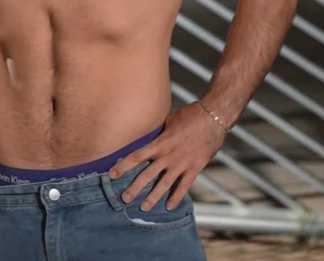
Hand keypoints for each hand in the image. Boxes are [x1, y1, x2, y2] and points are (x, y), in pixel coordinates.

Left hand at [109, 103, 225, 210]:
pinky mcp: (194, 169)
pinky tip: (169, 206)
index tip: (111, 174)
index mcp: (160, 143)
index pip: (136, 156)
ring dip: (153, 197)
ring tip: (143, 208)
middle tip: (124, 199)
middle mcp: (168, 156)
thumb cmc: (189, 116)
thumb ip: (158, 132)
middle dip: (135, 188)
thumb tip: (147, 133)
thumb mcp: (169, 121)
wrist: (212, 118)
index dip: (123, 166)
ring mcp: (181, 164)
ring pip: (164, 184)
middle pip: (147, 174)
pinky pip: (184, 186)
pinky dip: (176, 197)